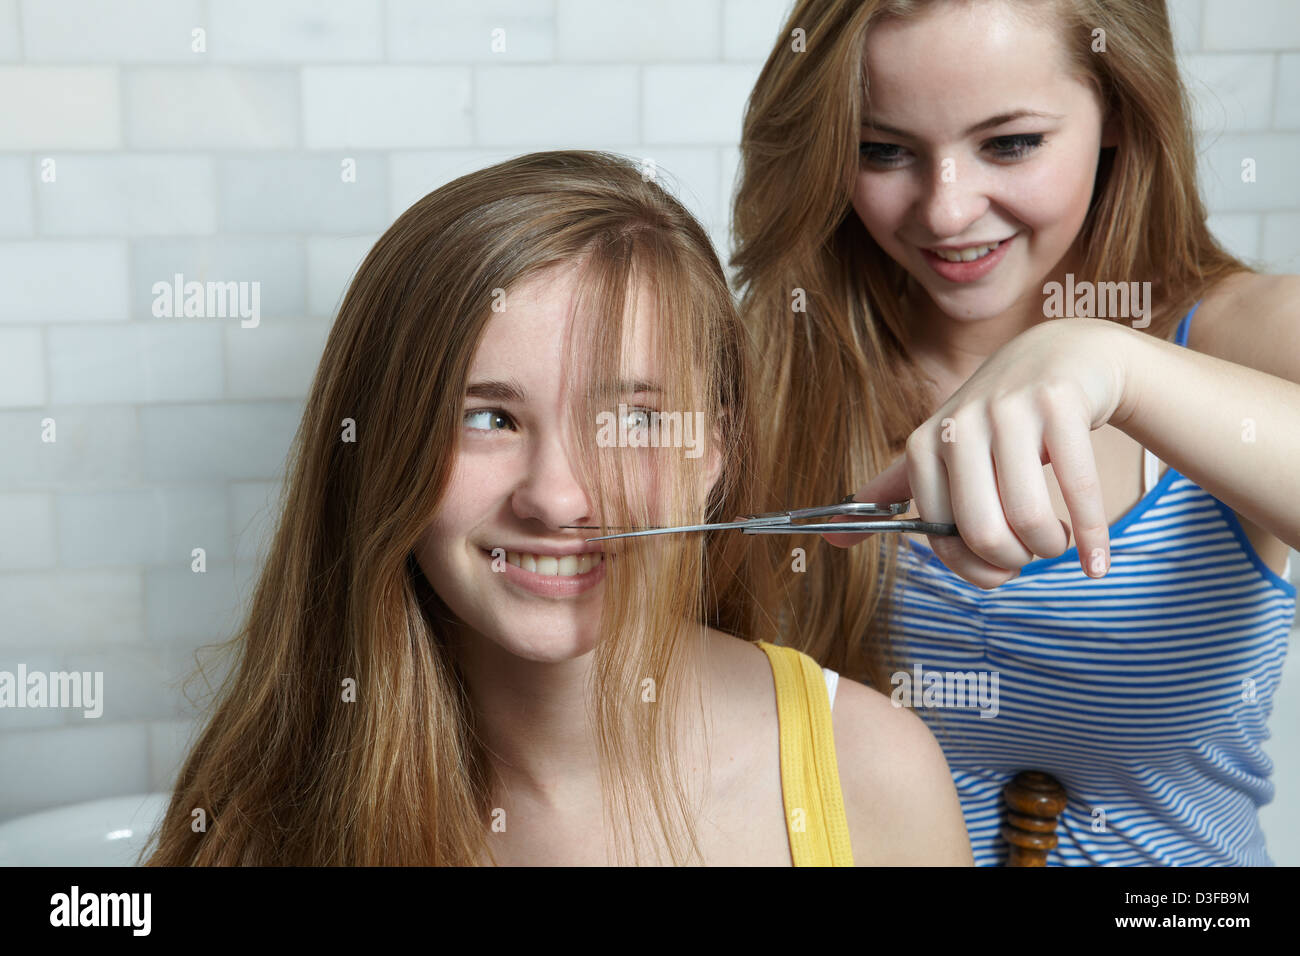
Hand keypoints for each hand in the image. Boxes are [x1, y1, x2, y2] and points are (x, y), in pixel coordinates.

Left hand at [824, 319, 1132, 587]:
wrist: (1062, 354)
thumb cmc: (996, 417)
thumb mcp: (938, 448)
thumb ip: (891, 493)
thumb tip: (828, 540)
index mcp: (923, 444)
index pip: (940, 536)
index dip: (973, 567)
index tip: (997, 566)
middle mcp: (959, 424)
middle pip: (983, 531)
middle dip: (1013, 562)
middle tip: (1031, 553)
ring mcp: (1010, 410)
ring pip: (1029, 517)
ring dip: (1052, 549)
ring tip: (1060, 541)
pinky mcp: (1060, 402)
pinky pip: (1079, 490)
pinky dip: (1094, 540)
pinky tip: (1095, 564)